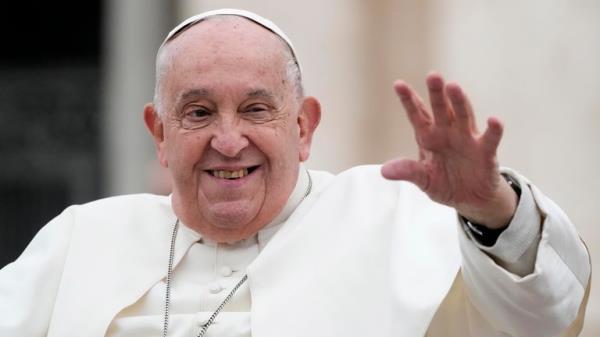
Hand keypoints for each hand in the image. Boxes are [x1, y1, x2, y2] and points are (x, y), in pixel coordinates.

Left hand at [381, 72, 517, 228]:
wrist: (470, 199)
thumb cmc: (444, 183)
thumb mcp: (423, 179)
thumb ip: (408, 171)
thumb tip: (383, 171)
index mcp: (429, 137)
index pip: (417, 115)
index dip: (408, 100)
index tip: (398, 84)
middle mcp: (448, 132)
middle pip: (440, 109)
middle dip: (436, 93)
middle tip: (432, 76)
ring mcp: (467, 139)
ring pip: (463, 116)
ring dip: (459, 102)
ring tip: (454, 87)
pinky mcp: (486, 152)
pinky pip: (490, 138)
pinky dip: (493, 129)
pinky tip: (494, 120)